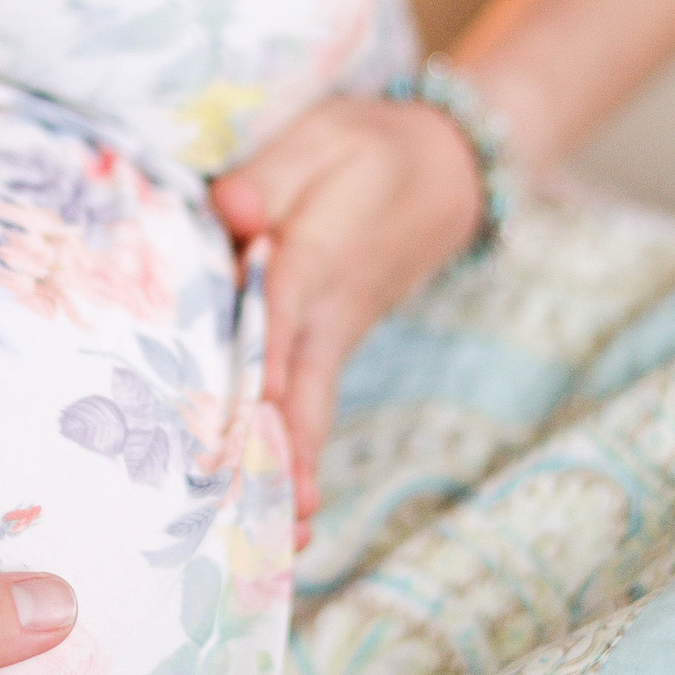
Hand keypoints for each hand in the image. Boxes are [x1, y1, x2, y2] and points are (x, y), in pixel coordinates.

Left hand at [210, 95, 480, 541]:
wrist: (447, 170)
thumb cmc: (367, 149)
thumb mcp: (323, 135)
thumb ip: (270, 173)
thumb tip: (227, 209)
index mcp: (322, 250)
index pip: (287, 304)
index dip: (267, 350)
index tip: (257, 404)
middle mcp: (331, 309)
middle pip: (305, 385)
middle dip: (286, 448)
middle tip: (272, 516)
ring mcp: (336, 335)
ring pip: (311, 408)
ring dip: (293, 469)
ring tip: (282, 539)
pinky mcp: (331, 347)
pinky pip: (311, 405)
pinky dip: (298, 455)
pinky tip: (287, 512)